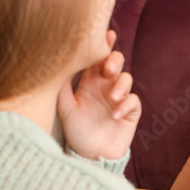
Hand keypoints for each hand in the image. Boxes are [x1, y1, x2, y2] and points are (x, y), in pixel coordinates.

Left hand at [58, 30, 141, 159]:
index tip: (106, 34)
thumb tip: (56, 63)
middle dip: (114, 61)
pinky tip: (114, 114)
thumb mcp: (65, 108)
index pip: (97, 58)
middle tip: (108, 69)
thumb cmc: (77, 132)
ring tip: (112, 97)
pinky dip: (125, 104)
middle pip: (116, 63)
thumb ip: (62, 87)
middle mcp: (106, 86)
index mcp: (90, 82)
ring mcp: (120, 98)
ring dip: (120, 85)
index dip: (103, 45)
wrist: (90, 156)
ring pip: (127, 79)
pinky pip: (133, 101)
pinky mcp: (131, 111)